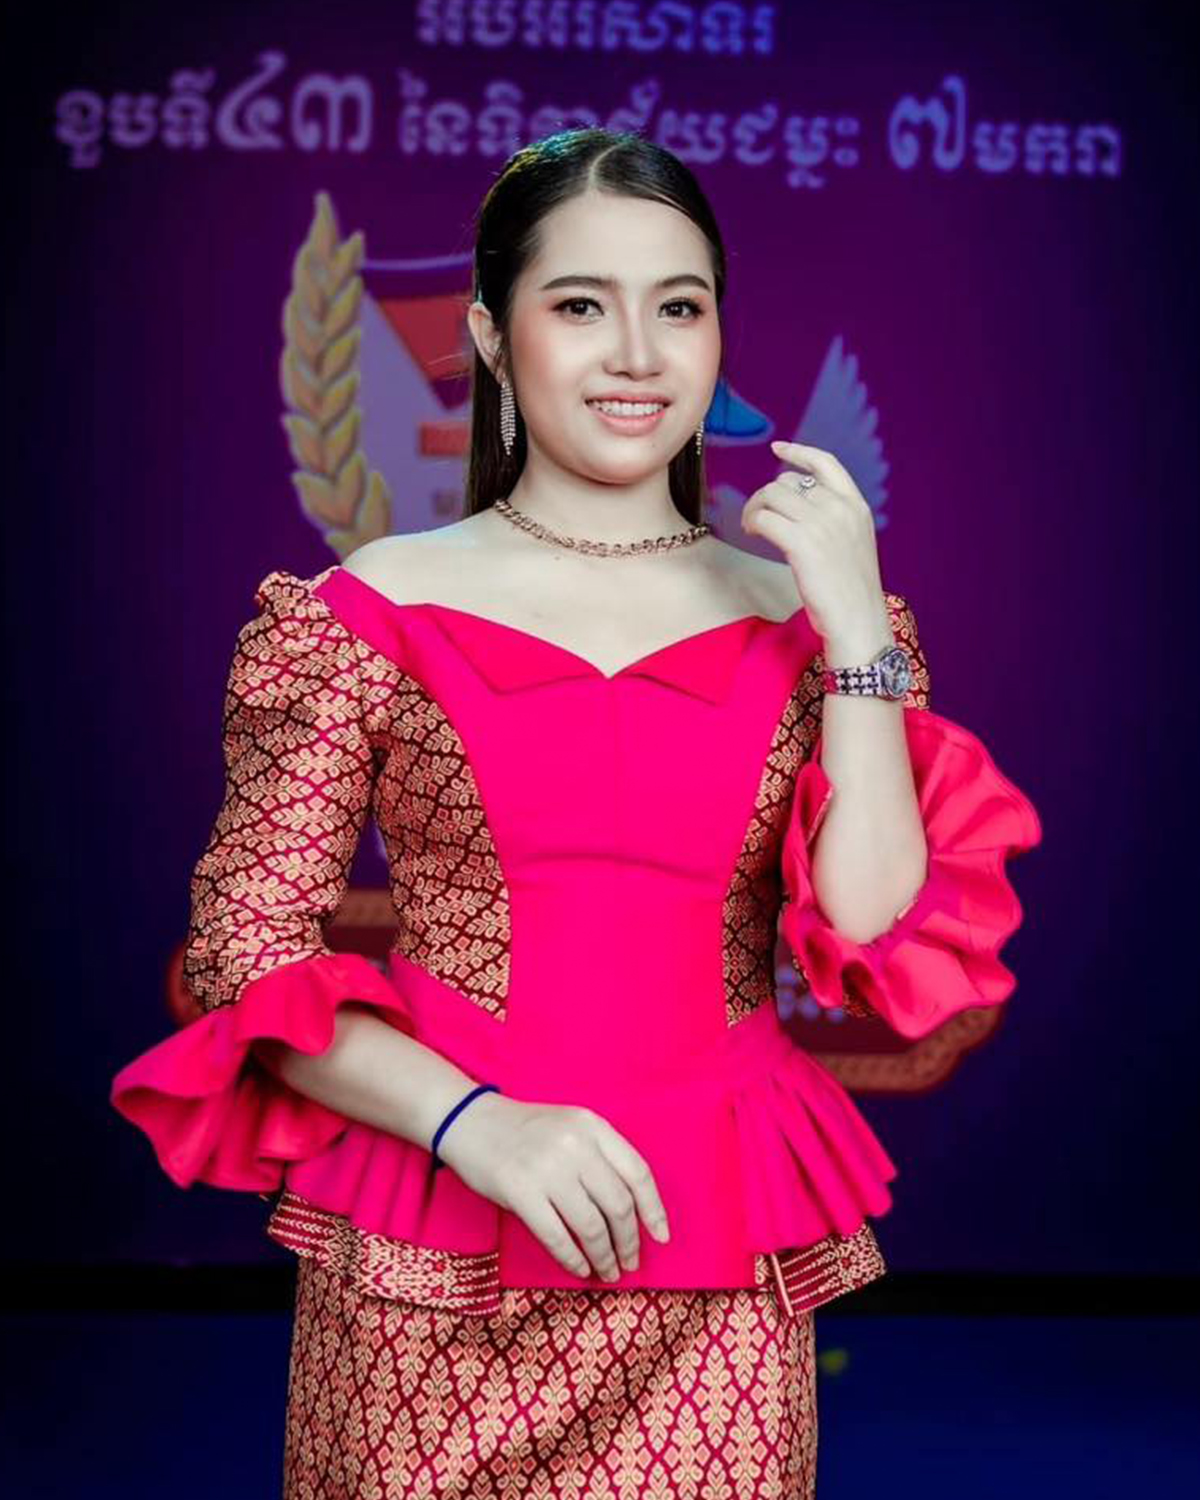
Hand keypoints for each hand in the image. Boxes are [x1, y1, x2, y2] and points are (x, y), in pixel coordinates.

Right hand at [434, 1092, 671, 1281]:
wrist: (470, 1121)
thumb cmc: (526, 1131)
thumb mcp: (570, 1128)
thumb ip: (599, 1158)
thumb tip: (630, 1214)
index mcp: (592, 1126)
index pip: (638, 1172)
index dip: (654, 1209)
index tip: (661, 1236)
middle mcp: (575, 1145)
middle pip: (618, 1204)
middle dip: (629, 1241)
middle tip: (630, 1263)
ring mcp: (547, 1168)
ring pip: (591, 1225)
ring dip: (604, 1256)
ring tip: (608, 1271)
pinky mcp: (520, 1192)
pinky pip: (557, 1236)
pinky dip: (573, 1259)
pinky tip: (580, 1269)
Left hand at [742, 439, 890, 652]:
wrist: (859, 622)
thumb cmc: (851, 594)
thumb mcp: (852, 546)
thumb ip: (833, 522)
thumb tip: (795, 506)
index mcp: (857, 507)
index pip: (826, 463)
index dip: (799, 452)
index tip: (778, 447)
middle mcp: (841, 509)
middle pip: (788, 481)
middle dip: (766, 495)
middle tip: (757, 517)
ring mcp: (823, 524)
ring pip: (772, 495)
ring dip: (754, 508)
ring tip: (752, 526)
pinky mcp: (802, 544)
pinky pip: (765, 517)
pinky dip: (752, 521)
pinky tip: (752, 532)